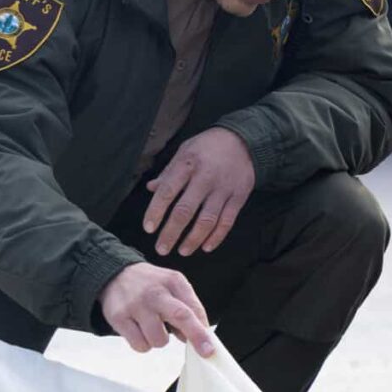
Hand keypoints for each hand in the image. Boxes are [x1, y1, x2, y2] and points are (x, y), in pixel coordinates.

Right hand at [98, 261, 215, 357]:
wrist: (114, 274)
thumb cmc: (150, 285)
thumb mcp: (172, 286)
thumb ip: (188, 308)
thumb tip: (198, 336)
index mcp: (172, 282)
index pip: (192, 308)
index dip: (202, 331)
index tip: (210, 347)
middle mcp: (154, 292)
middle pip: (180, 316)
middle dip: (195, 336)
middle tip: (205, 351)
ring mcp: (135, 305)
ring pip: (158, 339)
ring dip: (159, 340)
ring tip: (152, 327)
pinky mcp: (118, 318)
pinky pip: (140, 345)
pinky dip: (143, 344)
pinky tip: (140, 330)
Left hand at [141, 126, 256, 255]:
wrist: (243, 139)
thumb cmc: (207, 146)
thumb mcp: (184, 150)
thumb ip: (168, 172)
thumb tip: (150, 188)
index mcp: (187, 164)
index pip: (167, 191)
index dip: (156, 211)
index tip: (148, 229)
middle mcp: (205, 177)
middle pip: (185, 211)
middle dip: (171, 233)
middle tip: (161, 248)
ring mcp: (223, 188)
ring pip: (207, 220)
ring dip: (193, 240)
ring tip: (182, 251)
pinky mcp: (239, 197)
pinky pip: (227, 222)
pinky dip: (216, 237)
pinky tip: (206, 247)